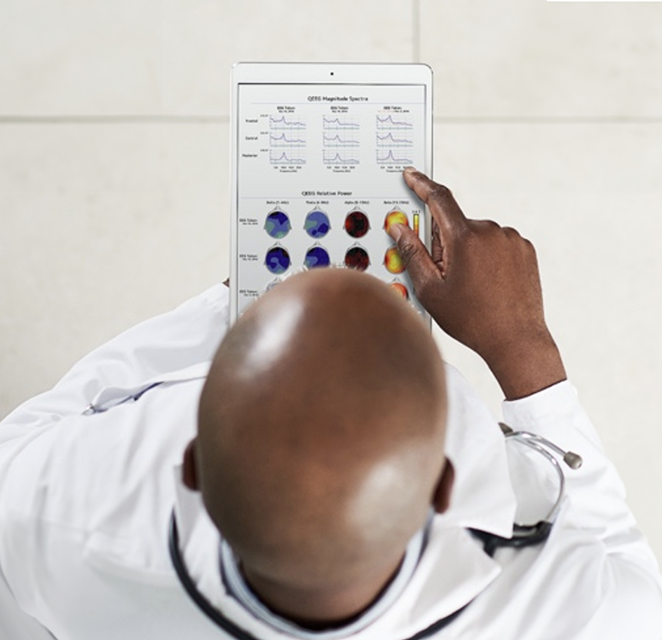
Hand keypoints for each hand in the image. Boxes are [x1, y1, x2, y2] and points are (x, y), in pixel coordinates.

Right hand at [390, 168, 565, 399]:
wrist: (516, 340)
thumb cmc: (473, 320)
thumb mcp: (431, 289)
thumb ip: (412, 253)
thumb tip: (399, 228)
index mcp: (465, 238)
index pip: (438, 198)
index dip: (421, 184)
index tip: (411, 175)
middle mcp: (490, 231)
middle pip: (455, 225)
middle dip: (444, 243)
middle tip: (445, 276)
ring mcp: (510, 239)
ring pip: (476, 236)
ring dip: (467, 251)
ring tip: (471, 286)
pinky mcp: (524, 249)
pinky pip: (496, 244)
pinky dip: (486, 257)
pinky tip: (486, 283)